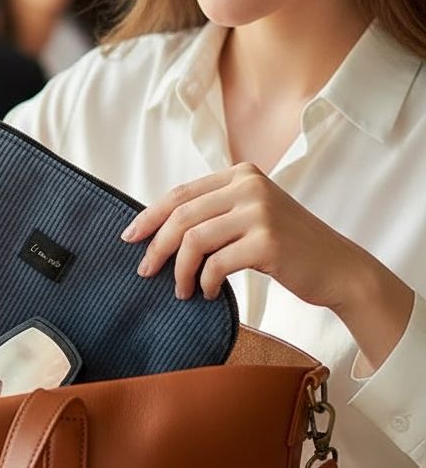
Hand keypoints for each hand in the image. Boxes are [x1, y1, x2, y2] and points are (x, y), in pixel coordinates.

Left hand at [120, 162, 414, 370]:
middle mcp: (249, 186)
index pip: (181, 194)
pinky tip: (205, 293)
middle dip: (156, 246)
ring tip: (180, 289)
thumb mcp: (251, 216)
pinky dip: (204, 282)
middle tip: (145, 271)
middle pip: (181, 216)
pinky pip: (216, 264)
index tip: (129, 238)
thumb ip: (214, 213)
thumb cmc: (288, 247)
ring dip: (179, 270)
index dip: (149, 216)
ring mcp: (259, 212)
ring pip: (193, 240)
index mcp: (241, 174)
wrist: (338, 268)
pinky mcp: (267, 242)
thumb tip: (158, 230)